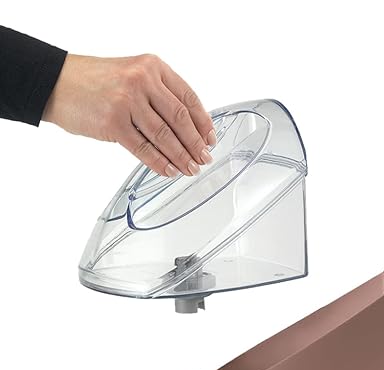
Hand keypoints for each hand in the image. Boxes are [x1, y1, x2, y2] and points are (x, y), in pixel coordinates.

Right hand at [42, 54, 215, 176]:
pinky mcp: (113, 122)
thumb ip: (158, 95)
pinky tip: (169, 170)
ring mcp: (127, 101)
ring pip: (164, 135)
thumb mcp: (132, 75)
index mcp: (152, 67)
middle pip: (180, 118)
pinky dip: (159, 162)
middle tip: (204, 158)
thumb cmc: (94, 81)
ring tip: (190, 168)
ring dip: (181, 156)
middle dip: (195, 143)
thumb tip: (186, 129)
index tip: (210, 138)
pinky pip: (144, 148)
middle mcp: (142, 80)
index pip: (188, 98)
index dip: (203, 122)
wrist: (56, 82)